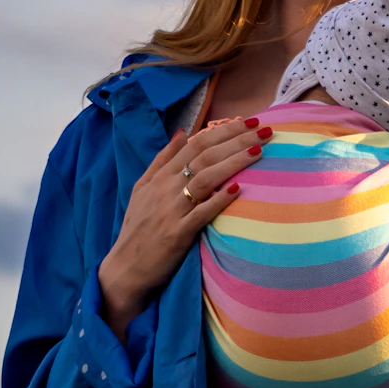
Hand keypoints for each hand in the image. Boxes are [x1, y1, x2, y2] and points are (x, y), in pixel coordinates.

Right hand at [96, 117, 270, 335]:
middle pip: (204, 156)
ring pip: (204, 178)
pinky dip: (218, 200)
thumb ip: (162, 160)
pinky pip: (201, 213)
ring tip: (258, 150)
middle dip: (235, 139)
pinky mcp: (177, 233)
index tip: (248, 120)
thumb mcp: (142, 188)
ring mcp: (171, 210)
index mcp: (159, 176)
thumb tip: (181, 133)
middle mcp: (164, 188)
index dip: (222, 130)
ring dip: (233, 162)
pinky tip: (237, 189)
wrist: (125, 266)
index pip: (195, 144)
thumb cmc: (139, 227)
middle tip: (263, 129)